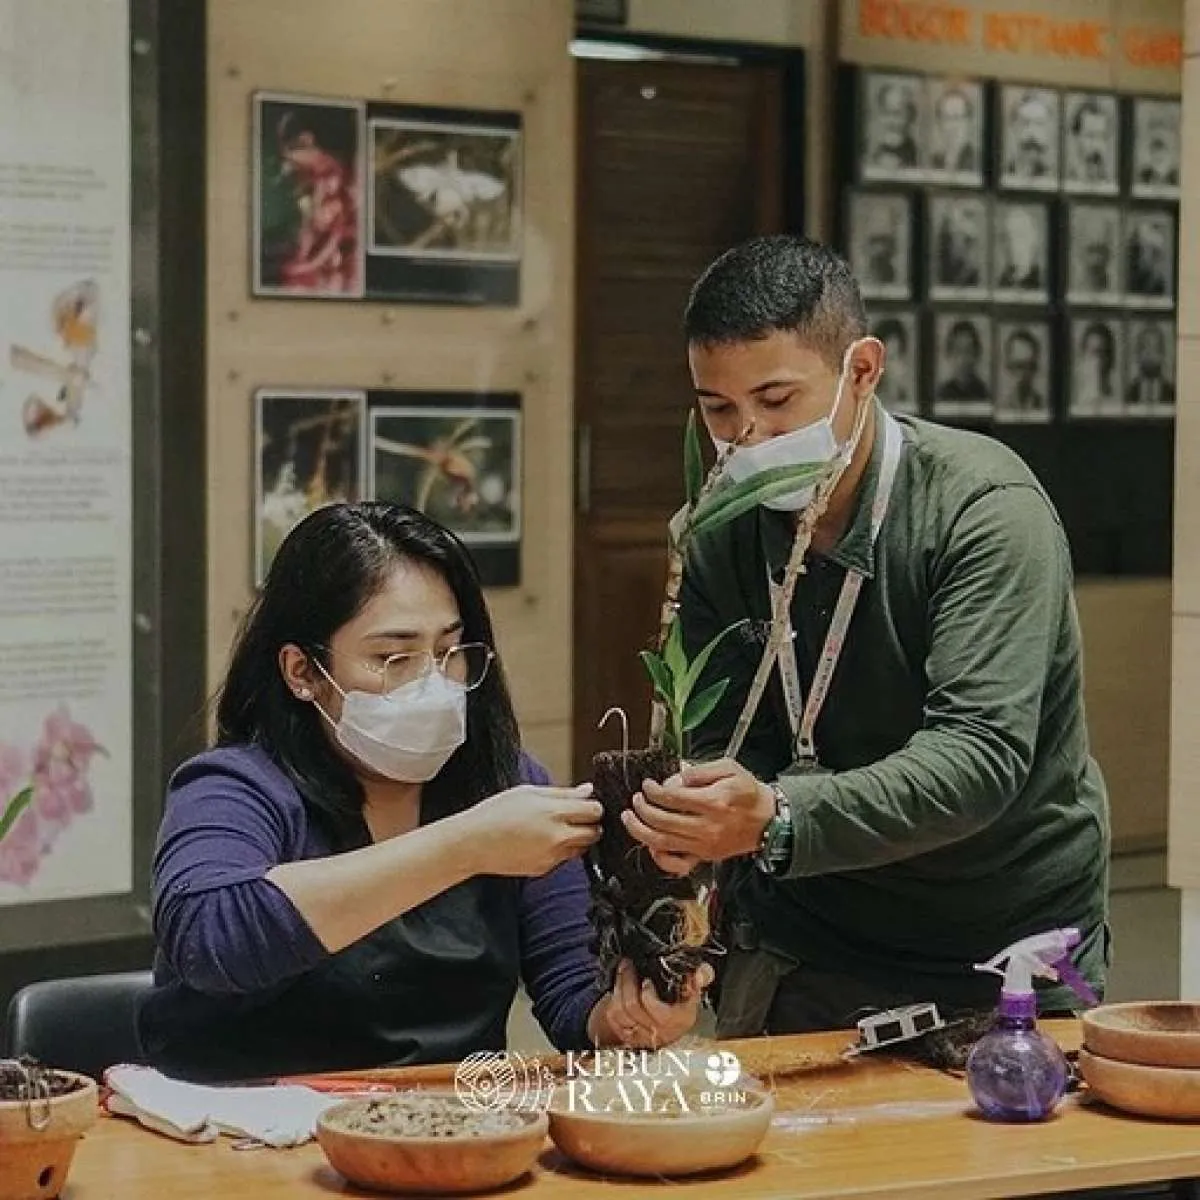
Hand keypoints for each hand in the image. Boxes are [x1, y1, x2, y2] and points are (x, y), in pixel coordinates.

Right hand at [465, 784, 601, 877]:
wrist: (473, 843)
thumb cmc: (495, 813)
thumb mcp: (529, 792)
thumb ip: (563, 793)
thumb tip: (587, 790)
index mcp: (553, 813)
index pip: (594, 811)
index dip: (593, 806)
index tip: (587, 805)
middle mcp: (557, 837)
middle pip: (594, 832)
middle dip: (590, 824)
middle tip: (577, 817)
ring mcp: (552, 856)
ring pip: (581, 848)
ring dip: (577, 838)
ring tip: (557, 828)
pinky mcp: (545, 869)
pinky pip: (564, 859)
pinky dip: (561, 850)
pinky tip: (542, 841)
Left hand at [588, 959, 714, 1047]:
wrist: (665, 1021)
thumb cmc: (681, 1001)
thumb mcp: (693, 988)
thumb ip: (701, 977)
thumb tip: (700, 973)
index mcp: (682, 1020)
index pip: (663, 1016)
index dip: (650, 999)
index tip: (647, 981)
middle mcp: (662, 1032)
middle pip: (635, 1008)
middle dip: (628, 981)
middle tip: (629, 964)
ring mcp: (643, 1036)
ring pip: (622, 1010)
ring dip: (619, 986)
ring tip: (623, 969)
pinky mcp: (627, 1035)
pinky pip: (614, 1016)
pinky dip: (613, 998)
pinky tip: (619, 985)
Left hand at [621, 758, 774, 875]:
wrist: (767, 820)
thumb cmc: (748, 793)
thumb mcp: (729, 768)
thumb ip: (700, 771)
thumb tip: (675, 780)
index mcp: (713, 802)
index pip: (672, 798)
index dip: (653, 791)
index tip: (647, 785)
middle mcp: (707, 826)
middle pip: (662, 821)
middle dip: (642, 809)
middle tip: (636, 799)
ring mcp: (704, 845)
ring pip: (663, 842)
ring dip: (640, 831)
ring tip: (630, 818)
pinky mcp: (704, 856)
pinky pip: (677, 864)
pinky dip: (659, 857)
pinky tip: (650, 845)